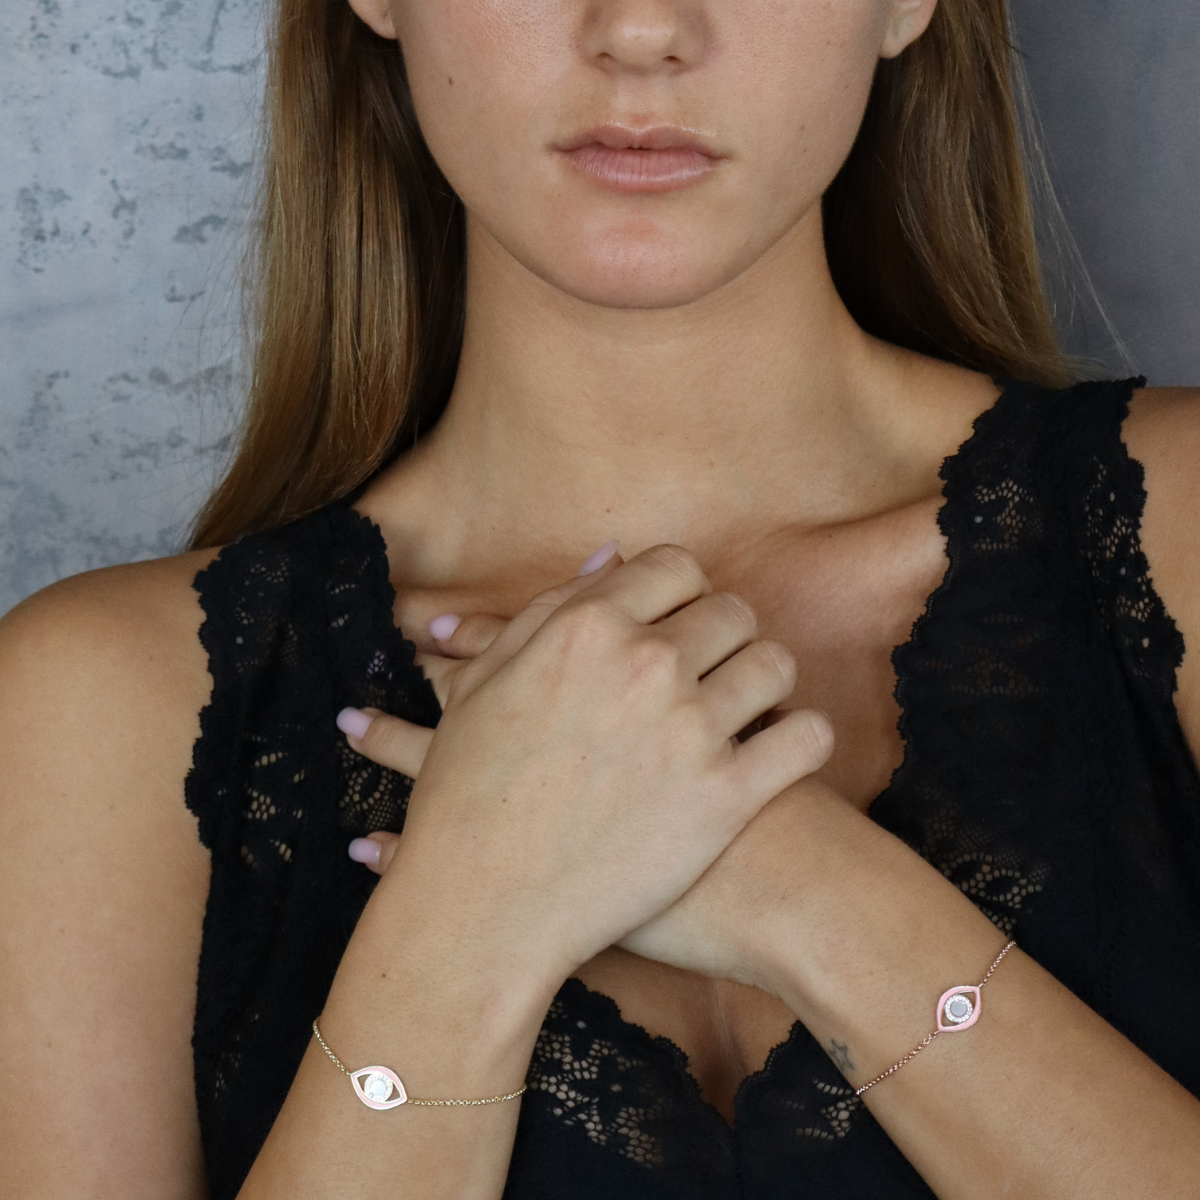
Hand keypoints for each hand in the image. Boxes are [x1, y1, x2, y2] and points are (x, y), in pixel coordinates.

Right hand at [339, 544, 833, 992]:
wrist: (483, 905)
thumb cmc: (470, 793)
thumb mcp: (485, 682)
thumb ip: (550, 608)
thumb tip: (615, 556)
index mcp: (587, 627)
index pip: (676, 566)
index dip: (682, 592)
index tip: (678, 621)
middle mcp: (645, 664)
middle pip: (733, 611)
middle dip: (725, 636)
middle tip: (709, 672)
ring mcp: (691, 730)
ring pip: (775, 665)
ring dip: (765, 680)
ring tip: (746, 708)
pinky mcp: (725, 797)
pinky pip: (807, 737)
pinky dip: (804, 736)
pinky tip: (781, 750)